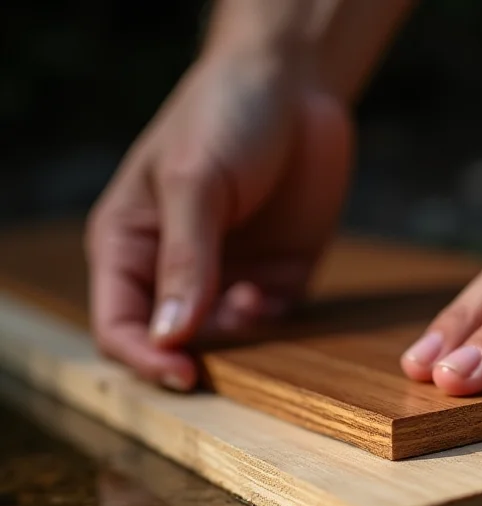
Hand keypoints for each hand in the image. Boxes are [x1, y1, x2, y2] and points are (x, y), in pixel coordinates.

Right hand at [86, 50, 351, 390]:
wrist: (293, 87)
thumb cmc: (224, 116)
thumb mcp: (194, 181)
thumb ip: (184, 260)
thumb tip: (170, 335)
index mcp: (130, 245)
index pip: (119, 324)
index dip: (144, 357)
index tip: (181, 374)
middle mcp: (176, 270)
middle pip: (171, 342)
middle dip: (194, 356)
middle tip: (222, 351)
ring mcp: (228, 276)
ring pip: (223, 341)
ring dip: (236, 337)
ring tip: (250, 300)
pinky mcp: (276, 278)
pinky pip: (269, 324)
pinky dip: (268, 322)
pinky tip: (269, 294)